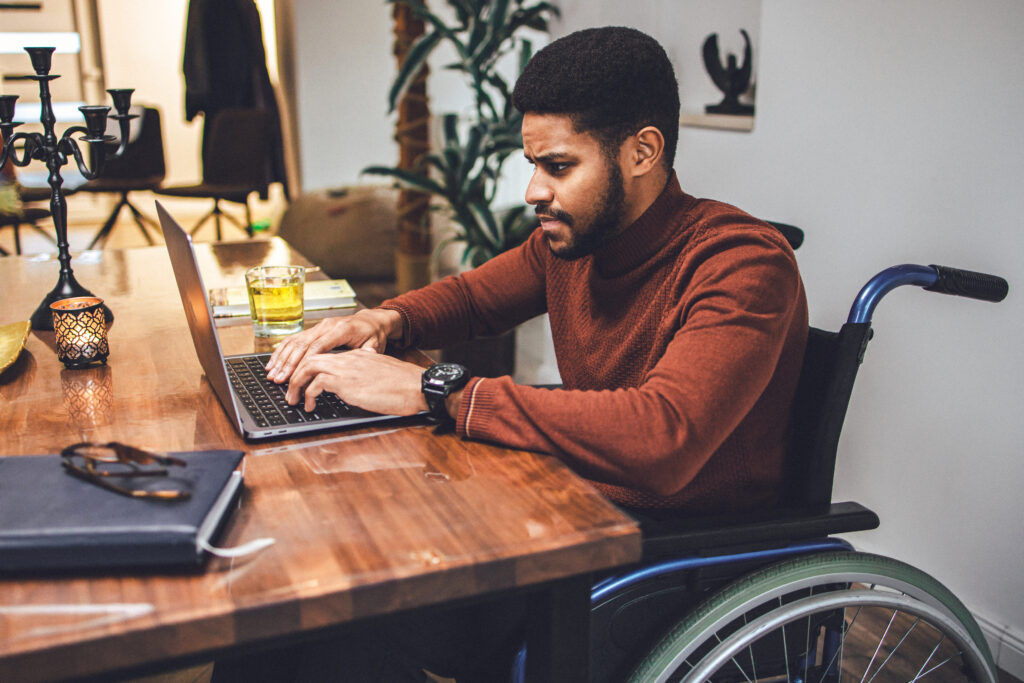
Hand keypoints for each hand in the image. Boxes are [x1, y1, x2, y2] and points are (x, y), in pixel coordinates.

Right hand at [266, 308, 401, 382]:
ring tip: (272, 374)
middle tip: (279, 381)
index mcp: (341, 329)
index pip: (318, 346)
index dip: (305, 362)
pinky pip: (295, 339)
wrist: (370, 320)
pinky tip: (274, 362)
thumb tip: (363, 361)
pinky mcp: (314, 330)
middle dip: (289, 365)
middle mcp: (326, 326)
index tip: (295, 377)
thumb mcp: (375, 345)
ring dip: (282, 359)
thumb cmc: (373, 335)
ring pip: (295, 342)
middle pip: (302, 345)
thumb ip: (367, 354)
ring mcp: (318, 326)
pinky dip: (283, 351)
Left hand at [285, 348, 426, 415]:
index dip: (310, 369)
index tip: (303, 382)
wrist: (416, 386)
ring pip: (308, 367)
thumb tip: (356, 388)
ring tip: (295, 400)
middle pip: (310, 357)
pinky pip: (316, 383)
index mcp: (357, 357)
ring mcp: (346, 368)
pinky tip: (311, 405)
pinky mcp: (346, 382)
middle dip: (295, 374)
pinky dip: (309, 395)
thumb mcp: (380, 378)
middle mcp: (348, 359)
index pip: (326, 357)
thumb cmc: (404, 386)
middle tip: (290, 391)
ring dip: (296, 384)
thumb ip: (365, 377)